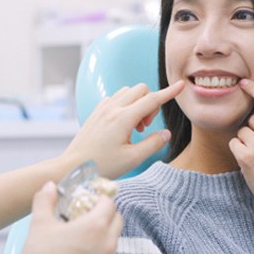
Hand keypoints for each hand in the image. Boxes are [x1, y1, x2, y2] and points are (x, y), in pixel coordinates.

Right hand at [11, 182, 122, 253]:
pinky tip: (83, 251)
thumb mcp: (39, 224)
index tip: (88, 199)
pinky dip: (102, 248)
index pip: (109, 202)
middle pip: (117, 218)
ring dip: (105, 230)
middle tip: (88, 213)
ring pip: (115, 237)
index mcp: (96, 226)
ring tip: (84, 233)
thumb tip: (49, 186)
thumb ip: (46, 200)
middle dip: (106, 212)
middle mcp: (107, 242)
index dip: (99, 198)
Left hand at [64, 81, 184, 178]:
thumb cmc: (102, 166)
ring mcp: (102, 109)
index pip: (152, 99)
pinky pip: (115, 98)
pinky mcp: (96, 112)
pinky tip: (122, 124)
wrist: (72, 168)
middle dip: (150, 104)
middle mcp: (112, 109)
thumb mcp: (132, 159)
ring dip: (137, 103)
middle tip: (145, 127)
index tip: (181, 86)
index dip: (169, 93)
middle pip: (141, 90)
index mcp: (123, 118)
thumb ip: (153, 144)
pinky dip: (125, 104)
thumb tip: (166, 133)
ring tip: (134, 127)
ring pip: (127, 92)